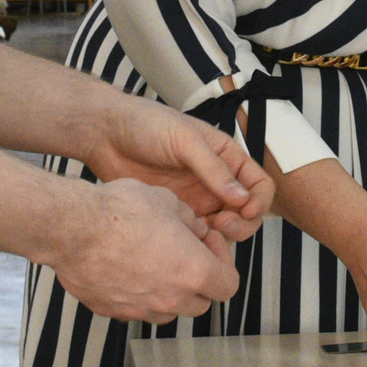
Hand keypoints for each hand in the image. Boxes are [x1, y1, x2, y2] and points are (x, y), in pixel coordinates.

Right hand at [42, 180, 238, 323]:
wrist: (73, 228)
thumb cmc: (120, 212)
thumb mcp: (167, 201)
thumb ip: (189, 220)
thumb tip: (195, 229)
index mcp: (193, 272)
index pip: (228, 285)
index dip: (224, 263)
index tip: (209, 244)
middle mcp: (170, 298)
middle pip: (201, 303)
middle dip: (200, 280)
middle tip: (186, 253)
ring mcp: (140, 309)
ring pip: (169, 310)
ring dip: (171, 291)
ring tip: (156, 260)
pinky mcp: (113, 311)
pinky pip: (137, 309)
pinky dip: (140, 295)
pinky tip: (128, 268)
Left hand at [75, 90, 270, 241]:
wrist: (106, 135)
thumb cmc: (146, 125)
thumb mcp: (184, 140)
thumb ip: (213, 169)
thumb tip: (242, 198)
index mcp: (226, 158)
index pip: (260, 185)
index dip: (258, 201)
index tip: (244, 210)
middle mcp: (216, 182)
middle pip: (246, 213)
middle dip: (242, 224)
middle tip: (220, 227)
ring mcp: (197, 200)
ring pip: (224, 229)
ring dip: (221, 237)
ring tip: (201, 233)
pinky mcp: (177, 214)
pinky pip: (197, 235)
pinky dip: (199, 241)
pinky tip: (185, 237)